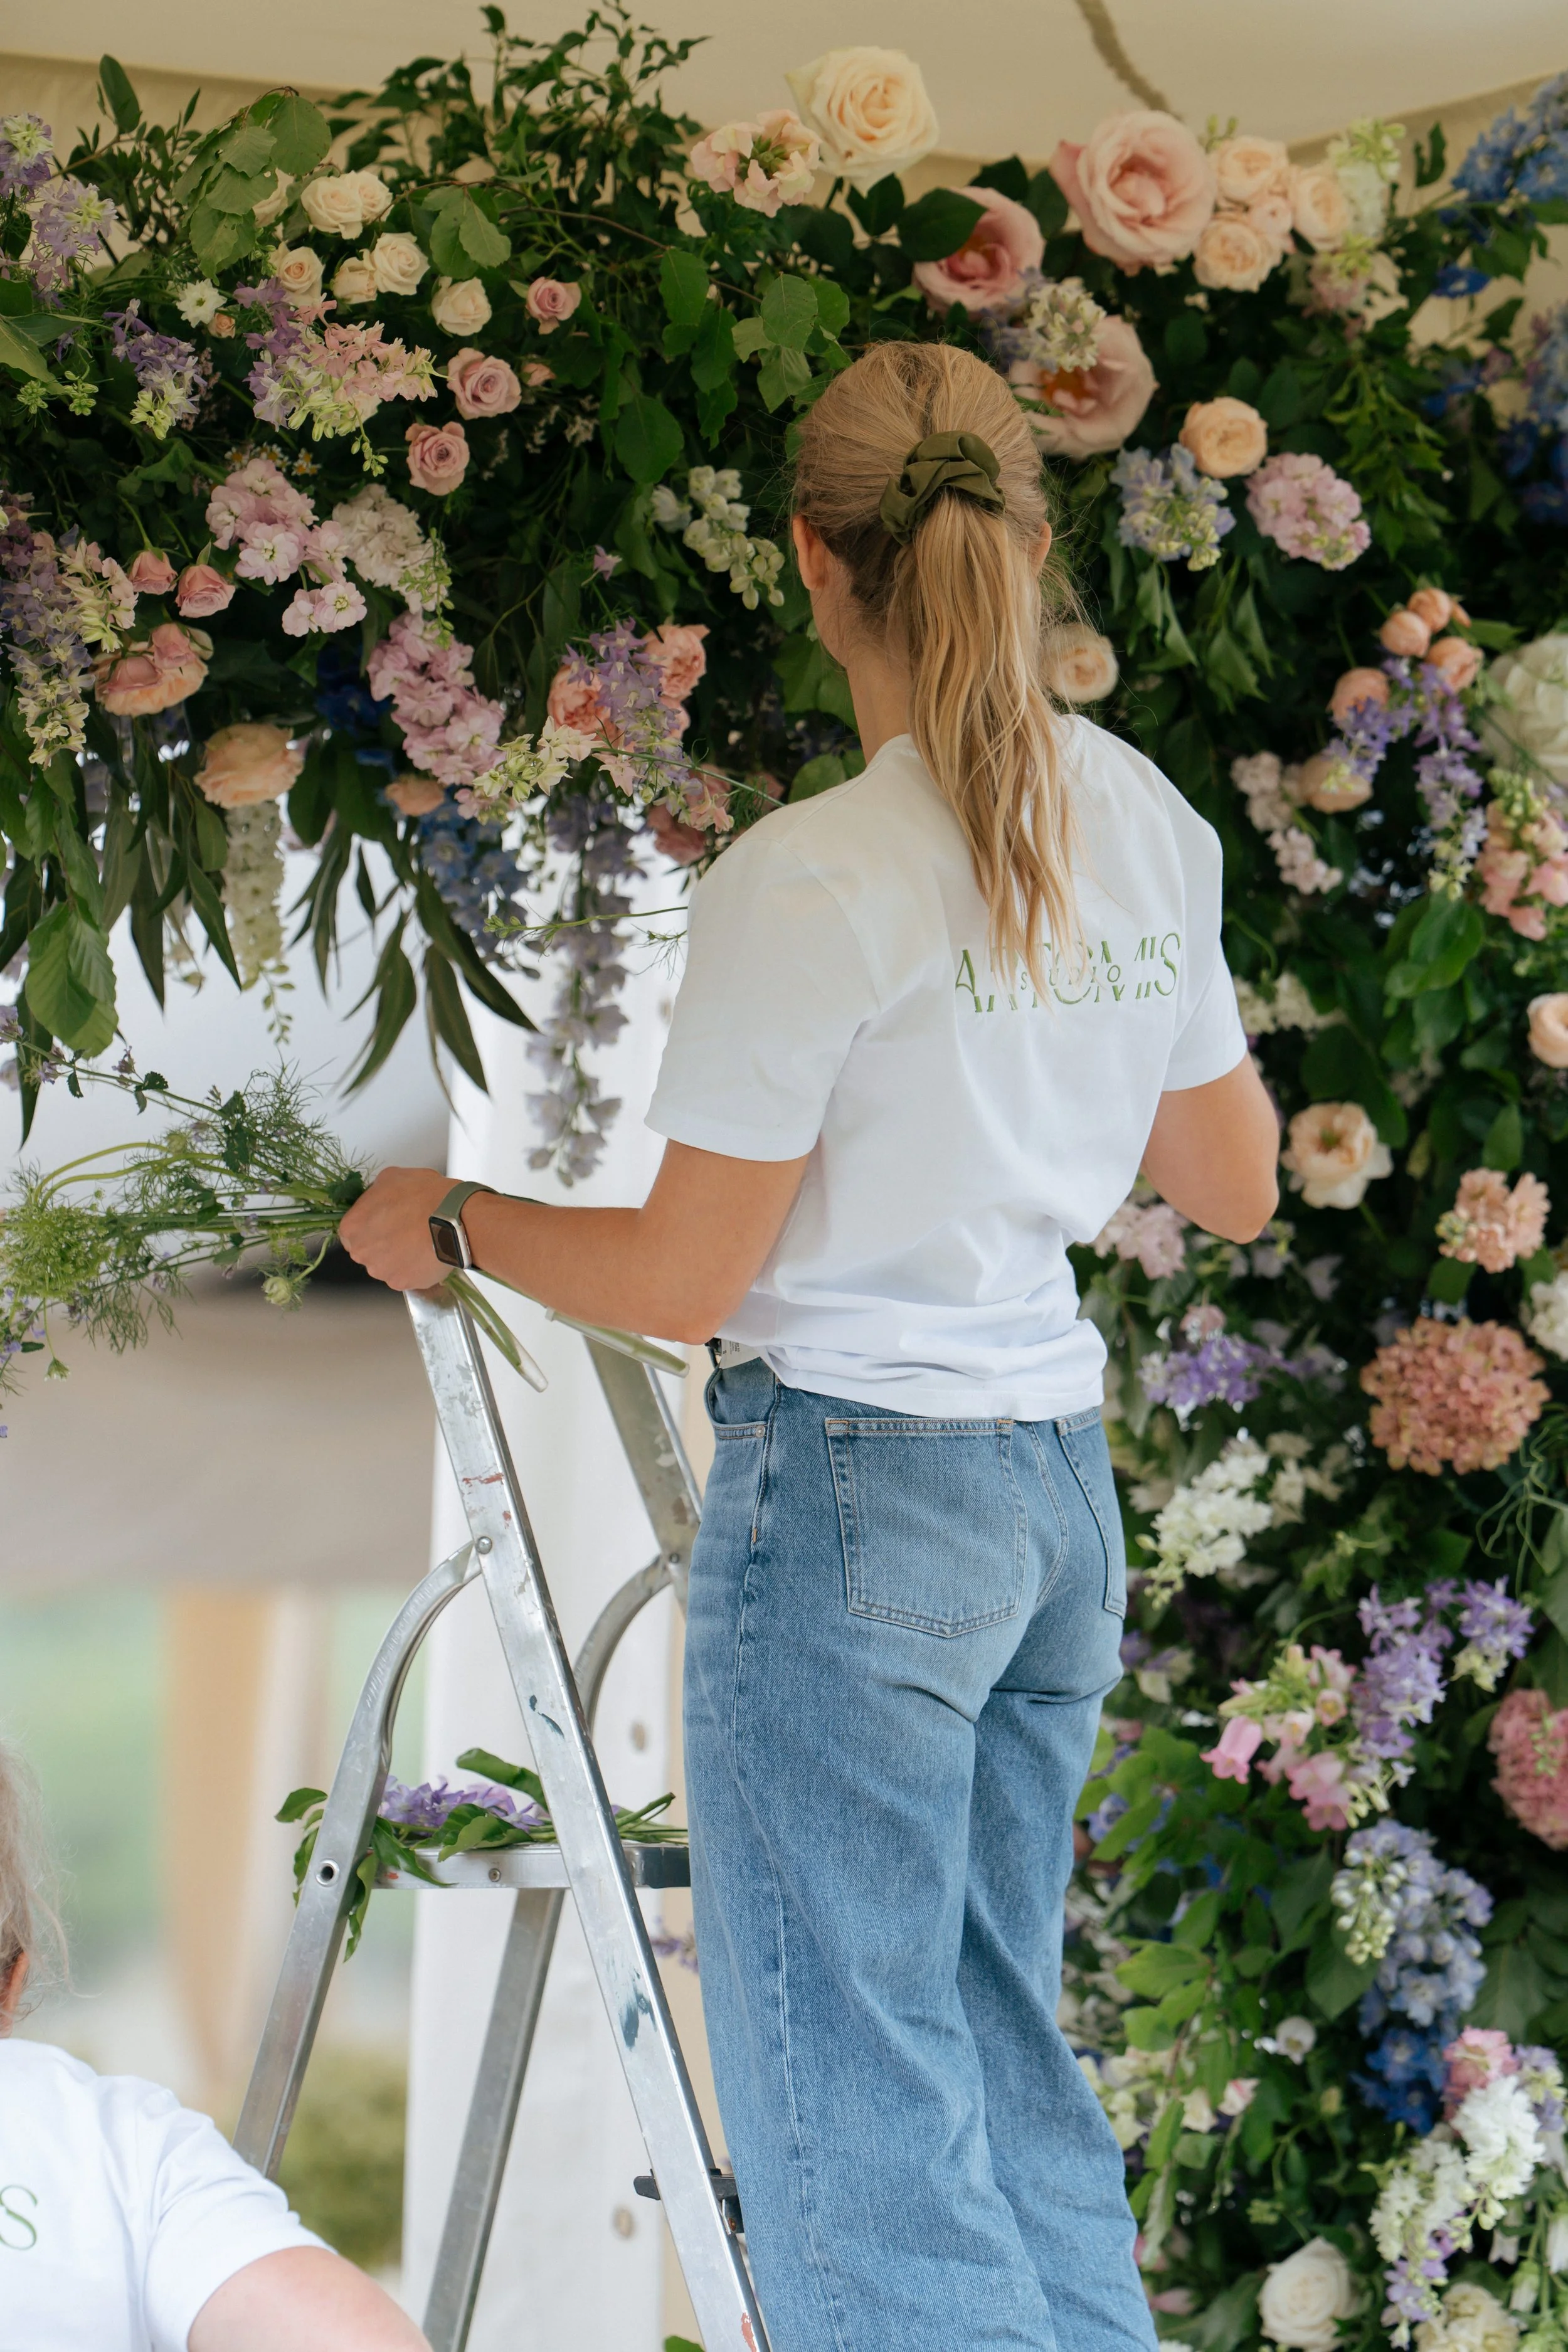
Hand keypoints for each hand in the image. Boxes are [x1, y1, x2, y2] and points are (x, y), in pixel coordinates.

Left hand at [337, 1166, 453, 1291]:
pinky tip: (427, 1253)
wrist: (454, 1218)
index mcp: (353, 1227)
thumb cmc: (423, 1195)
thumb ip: (375, 1193)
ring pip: (386, 1266)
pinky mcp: (404, 1284)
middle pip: (368, 1251)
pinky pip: (406, 1276)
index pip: (351, 1232)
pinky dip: (415, 1267)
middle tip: (404, 1230)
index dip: (370, 1225)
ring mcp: (383, 1271)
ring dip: (398, 1257)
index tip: (385, 1221)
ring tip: (419, 1241)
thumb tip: (378, 1200)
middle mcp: (362, 1254)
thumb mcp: (391, 1177)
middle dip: (382, 1243)